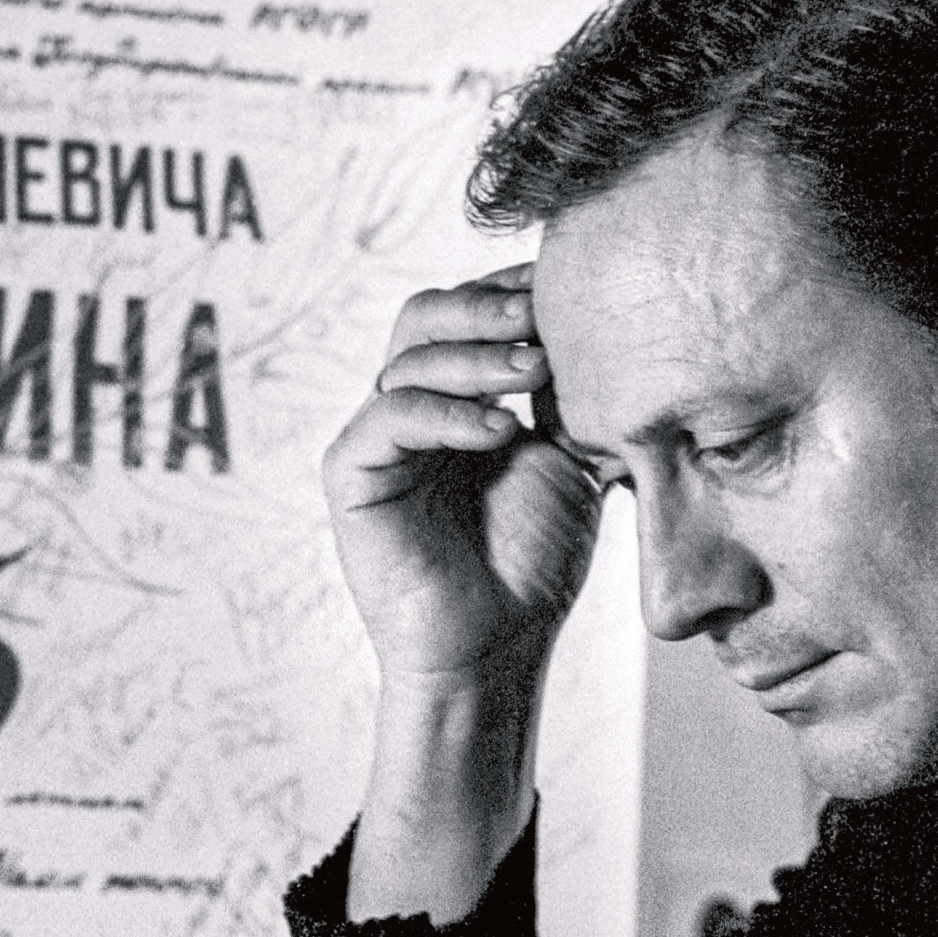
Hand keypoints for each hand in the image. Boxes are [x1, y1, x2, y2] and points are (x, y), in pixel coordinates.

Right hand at [326, 266, 603, 692]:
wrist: (495, 650)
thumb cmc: (531, 565)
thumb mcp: (565, 460)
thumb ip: (563, 395)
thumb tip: (587, 321)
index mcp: (455, 398)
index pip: (466, 314)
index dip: (510, 293)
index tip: (568, 286)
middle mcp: (408, 408)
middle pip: (425, 314)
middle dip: (486, 307)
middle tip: (542, 319)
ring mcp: (375, 438)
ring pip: (409, 356)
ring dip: (477, 356)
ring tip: (536, 373)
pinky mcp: (350, 474)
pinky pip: (389, 416)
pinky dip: (447, 413)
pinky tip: (500, 432)